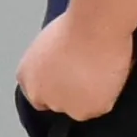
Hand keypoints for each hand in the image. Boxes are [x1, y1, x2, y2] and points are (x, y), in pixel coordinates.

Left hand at [17, 11, 131, 120]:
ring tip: (102, 71)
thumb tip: (64, 69)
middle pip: (58, 102)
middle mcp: (38, 94)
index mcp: (26, 76)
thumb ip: (51, 64)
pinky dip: (109, 94)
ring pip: (80, 108)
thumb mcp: (50, 46)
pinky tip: (110, 75)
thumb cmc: (75, 26)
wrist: (93, 28)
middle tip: (91, 75)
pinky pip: (101, 106)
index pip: (40, 92)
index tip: (72, 79)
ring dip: (91, 95)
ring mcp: (61, 105)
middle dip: (73, 93)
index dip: (59, 86)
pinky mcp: (86, 110)